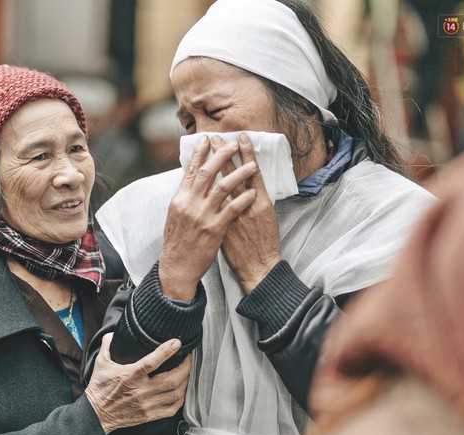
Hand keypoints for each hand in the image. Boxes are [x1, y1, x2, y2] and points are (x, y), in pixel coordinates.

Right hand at [85, 333, 190, 433]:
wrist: (95, 415)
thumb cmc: (99, 388)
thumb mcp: (101, 363)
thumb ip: (108, 345)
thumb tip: (114, 333)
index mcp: (130, 375)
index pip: (152, 362)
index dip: (167, 351)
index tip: (177, 343)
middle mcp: (141, 391)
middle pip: (171, 380)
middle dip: (185, 367)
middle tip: (188, 358)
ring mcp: (147, 404)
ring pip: (175, 394)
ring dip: (185, 382)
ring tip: (186, 372)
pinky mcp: (149, 415)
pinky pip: (171, 409)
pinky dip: (180, 399)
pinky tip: (181, 391)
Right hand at [158, 135, 257, 299]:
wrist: (177, 267)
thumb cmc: (177, 243)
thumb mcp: (175, 216)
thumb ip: (184, 198)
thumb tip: (191, 182)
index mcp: (179, 199)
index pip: (190, 170)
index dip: (199, 153)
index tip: (207, 140)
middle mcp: (189, 204)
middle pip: (208, 173)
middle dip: (221, 155)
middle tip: (233, 144)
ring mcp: (202, 216)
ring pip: (222, 187)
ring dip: (238, 173)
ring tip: (251, 165)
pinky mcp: (214, 229)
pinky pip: (232, 209)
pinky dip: (243, 199)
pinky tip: (252, 193)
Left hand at [215, 133, 281, 292]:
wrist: (259, 267)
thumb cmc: (264, 243)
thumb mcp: (265, 217)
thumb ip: (253, 201)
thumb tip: (245, 187)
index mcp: (261, 203)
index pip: (252, 173)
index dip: (246, 154)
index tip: (240, 138)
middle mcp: (248, 206)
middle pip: (234, 174)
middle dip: (223, 155)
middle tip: (215, 138)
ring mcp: (233, 216)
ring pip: (221, 186)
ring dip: (213, 169)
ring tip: (205, 154)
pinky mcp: (222, 226)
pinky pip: (211, 204)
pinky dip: (204, 193)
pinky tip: (198, 181)